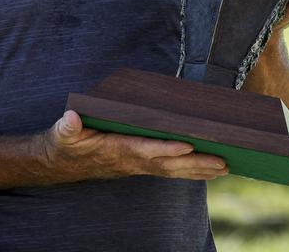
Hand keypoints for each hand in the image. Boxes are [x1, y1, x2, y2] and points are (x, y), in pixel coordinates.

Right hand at [38, 110, 228, 182]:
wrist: (62, 162)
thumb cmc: (67, 143)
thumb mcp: (63, 133)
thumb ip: (68, 126)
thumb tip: (70, 118)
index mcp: (115, 150)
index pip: (145, 150)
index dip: (166, 150)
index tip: (187, 146)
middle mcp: (131, 161)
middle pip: (168, 165)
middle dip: (196, 164)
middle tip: (223, 162)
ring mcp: (138, 165)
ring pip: (173, 170)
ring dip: (199, 170)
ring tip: (226, 167)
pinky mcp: (142, 164)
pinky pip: (170, 169)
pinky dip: (191, 170)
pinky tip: (209, 170)